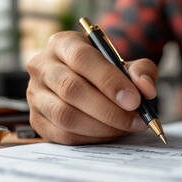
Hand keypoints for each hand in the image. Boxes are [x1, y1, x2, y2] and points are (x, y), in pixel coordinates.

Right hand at [26, 31, 158, 144]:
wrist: (88, 86)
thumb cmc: (108, 73)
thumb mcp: (127, 65)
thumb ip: (142, 72)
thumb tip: (146, 89)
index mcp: (63, 44)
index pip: (82, 58)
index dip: (110, 81)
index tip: (135, 100)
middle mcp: (42, 66)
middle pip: (71, 89)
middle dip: (109, 109)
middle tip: (136, 119)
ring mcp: (35, 94)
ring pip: (65, 115)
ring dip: (102, 126)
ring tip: (126, 127)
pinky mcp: (37, 120)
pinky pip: (63, 134)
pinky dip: (91, 138)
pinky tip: (110, 133)